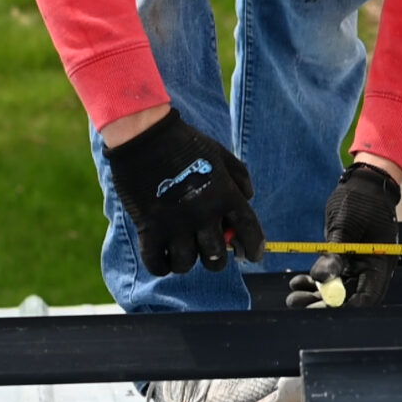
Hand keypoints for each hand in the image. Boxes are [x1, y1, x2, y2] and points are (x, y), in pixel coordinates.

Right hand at [102, 110, 264, 275]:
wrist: (146, 136)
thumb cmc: (185, 143)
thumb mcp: (221, 154)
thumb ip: (239, 177)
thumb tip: (248, 200)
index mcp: (225, 195)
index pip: (249, 232)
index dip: (255, 249)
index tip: (253, 256)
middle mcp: (203, 214)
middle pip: (217, 258)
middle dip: (217, 259)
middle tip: (210, 252)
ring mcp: (175, 224)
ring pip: (186, 264)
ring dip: (187, 261)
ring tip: (183, 250)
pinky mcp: (149, 228)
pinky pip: (156, 263)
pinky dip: (161, 266)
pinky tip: (164, 255)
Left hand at [287, 163, 401, 308]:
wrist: (364, 183)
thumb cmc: (360, 200)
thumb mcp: (345, 226)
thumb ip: (334, 253)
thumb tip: (319, 278)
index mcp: (380, 263)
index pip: (366, 298)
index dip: (343, 307)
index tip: (318, 308)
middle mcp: (371, 269)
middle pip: (349, 298)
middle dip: (322, 304)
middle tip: (297, 304)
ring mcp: (359, 265)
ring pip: (337, 290)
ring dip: (315, 295)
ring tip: (292, 297)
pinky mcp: (347, 259)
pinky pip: (331, 277)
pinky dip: (315, 281)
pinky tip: (297, 281)